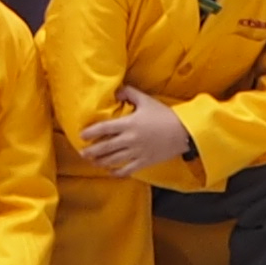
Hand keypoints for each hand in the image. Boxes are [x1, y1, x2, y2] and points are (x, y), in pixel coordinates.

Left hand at [77, 86, 194, 176]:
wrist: (183, 132)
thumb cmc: (164, 114)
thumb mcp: (146, 100)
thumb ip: (129, 93)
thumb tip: (115, 92)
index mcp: (129, 124)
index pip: (104, 128)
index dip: (91, 132)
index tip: (82, 135)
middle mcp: (130, 139)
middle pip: (105, 147)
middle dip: (92, 151)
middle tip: (82, 152)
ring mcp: (136, 152)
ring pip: (113, 160)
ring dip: (101, 162)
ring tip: (93, 162)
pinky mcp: (144, 162)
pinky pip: (127, 170)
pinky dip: (117, 172)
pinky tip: (111, 172)